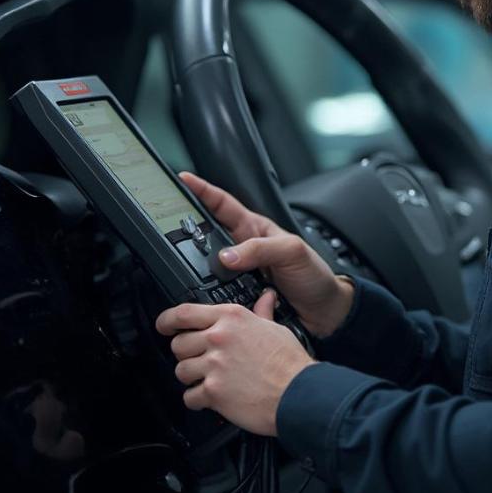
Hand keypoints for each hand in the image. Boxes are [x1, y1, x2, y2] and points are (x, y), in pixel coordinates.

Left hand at [155, 289, 314, 435]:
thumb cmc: (289, 362)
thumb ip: (262, 313)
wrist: (298, 392)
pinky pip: (189, 397)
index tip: (164, 325)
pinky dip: (197, 400)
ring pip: (180, 371)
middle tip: (199, 359)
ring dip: (191, 378)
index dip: (167, 320)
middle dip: (185, 353)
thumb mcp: (275, 328)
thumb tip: (266, 298)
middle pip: (178, 344)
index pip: (184, 313)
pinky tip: (211, 398)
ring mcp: (214, 365)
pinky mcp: (213, 391)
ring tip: (207, 379)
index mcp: (232, 317)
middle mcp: (219, 337)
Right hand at [180, 172, 353, 337]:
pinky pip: (215, 291)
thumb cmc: (314, 276)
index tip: (182, 179)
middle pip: (207, 234)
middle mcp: (244, 249)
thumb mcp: (291, 252)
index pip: (223, 204)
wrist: (324, 312)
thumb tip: (227, 256)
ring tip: (177, 262)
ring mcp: (240, 272)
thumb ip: (261, 249)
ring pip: (207, 265)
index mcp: (255, 229)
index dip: (203, 191)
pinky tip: (200, 296)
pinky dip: (207, 293)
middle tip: (167, 224)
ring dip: (194, 266)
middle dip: (186, 227)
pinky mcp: (239, 296)